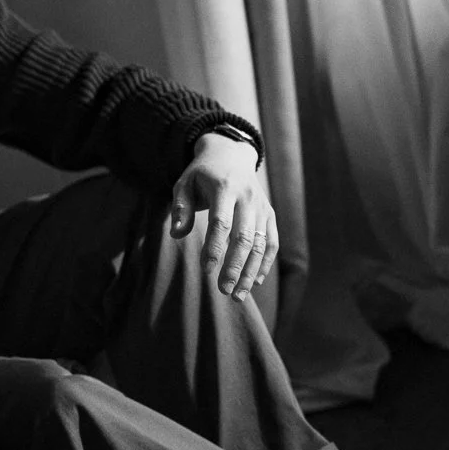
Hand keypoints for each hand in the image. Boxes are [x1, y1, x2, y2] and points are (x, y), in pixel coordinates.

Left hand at [169, 132, 277, 298]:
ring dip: (250, 272)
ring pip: (260, 244)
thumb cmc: (202, 174)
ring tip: (238, 295)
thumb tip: (177, 234)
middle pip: (244, 237)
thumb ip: (181, 208)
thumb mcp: (184, 183)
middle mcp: (247, 198)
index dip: (215, 248)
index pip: (221, 223)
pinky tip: (254, 282)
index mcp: (224, 188)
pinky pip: (272, 242)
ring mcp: (261, 207)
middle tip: (223, 291)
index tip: (206, 270)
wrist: (231, 154)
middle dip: (234, 267)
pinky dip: (265, 264)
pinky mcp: (269, 214)